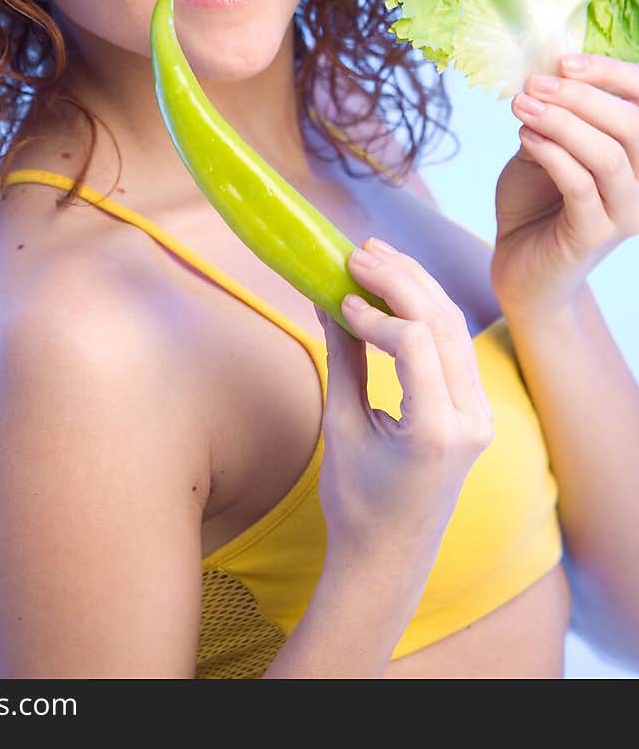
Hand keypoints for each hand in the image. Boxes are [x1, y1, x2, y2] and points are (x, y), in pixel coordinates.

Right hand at [315, 240, 492, 559]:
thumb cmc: (355, 502)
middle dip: (400, 280)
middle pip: (442, 324)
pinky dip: (425, 311)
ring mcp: (481, 416)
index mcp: (437, 432)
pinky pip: (454, 346)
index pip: (415, 343)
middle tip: (358, 252)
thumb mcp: (343, 427)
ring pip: (454, 328)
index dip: (376, 312)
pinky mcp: (476, 411)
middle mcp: (471, 420)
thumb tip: (329, 296)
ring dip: (415, 285)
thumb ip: (343, 358)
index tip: (340, 297)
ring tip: (376, 255)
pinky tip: (397, 288)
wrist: (390, 558)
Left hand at [491, 52, 638, 314]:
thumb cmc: (537, 200)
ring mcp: (625, 213)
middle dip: (583, 97)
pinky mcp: (595, 236)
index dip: (613, 74)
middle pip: (634, 126)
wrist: (520, 264)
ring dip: (562, 123)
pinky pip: (580, 186)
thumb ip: (556, 116)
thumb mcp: (546, 145)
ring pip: (609, 156)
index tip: (565, 60)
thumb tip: (547, 74)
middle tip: (535, 84)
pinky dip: (552, 154)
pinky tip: (524, 137)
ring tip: (521, 106)